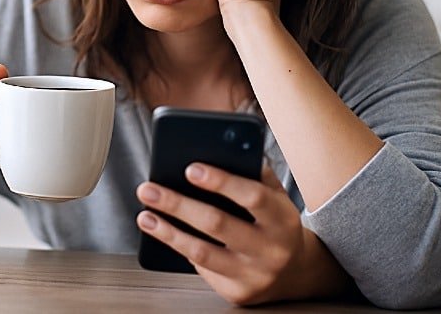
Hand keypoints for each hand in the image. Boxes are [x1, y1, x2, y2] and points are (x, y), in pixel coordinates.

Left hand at [136, 163, 331, 304]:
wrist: (294, 273)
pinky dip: (179, 248)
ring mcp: (254, 274)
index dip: (221, 181)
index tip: (189, 168)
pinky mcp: (237, 292)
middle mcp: (271, 249)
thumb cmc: (275, 222)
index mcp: (283, 217)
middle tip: (148, 189)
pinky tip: (163, 233)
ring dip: (167, 232)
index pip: (252, 195)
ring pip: (202, 252)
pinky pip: (202, 269)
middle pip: (218, 223)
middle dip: (177, 204)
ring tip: (145, 215)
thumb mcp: (276, 196)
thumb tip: (217, 148)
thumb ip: (254, 172)